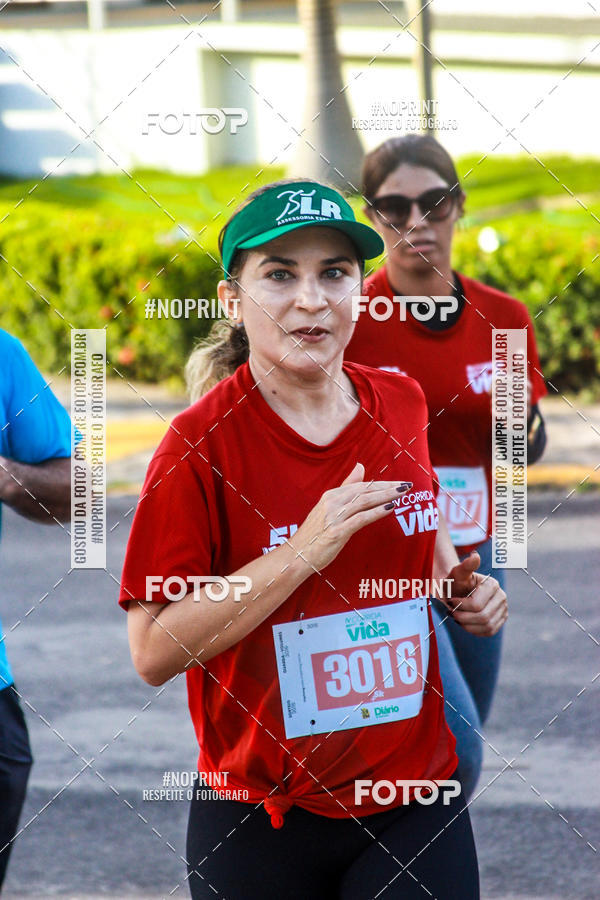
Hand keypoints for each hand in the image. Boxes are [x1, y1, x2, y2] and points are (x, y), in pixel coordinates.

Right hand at [289, 462, 411, 571]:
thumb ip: (345, 488)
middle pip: (365, 490)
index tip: (398, 483)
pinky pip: (361, 518)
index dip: (381, 484)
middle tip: (407, 485)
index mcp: (330, 496)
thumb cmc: (314, 534)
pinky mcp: (337, 531)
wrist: (297, 556)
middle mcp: (332, 502)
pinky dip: (376, 512)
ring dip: (386, 496)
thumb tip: (360, 467)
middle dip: (388, 488)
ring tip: (402, 494)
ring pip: (365, 501)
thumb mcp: (328, 508)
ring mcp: (334, 517)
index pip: (361, 485)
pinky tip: (390, 509)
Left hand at [443, 551, 506, 635]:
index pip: (476, 605)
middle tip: (451, 612)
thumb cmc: (455, 582)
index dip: (460, 607)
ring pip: (486, 626)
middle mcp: (502, 597)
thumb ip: (465, 566)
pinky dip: (474, 630)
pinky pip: (489, 632)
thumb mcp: (457, 574)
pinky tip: (465, 622)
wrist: (457, 591)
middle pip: (483, 617)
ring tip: (457, 617)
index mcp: (492, 585)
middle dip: (463, 617)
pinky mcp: (500, 621)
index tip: (450, 602)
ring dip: (467, 625)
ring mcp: (503, 610)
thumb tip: (475, 556)